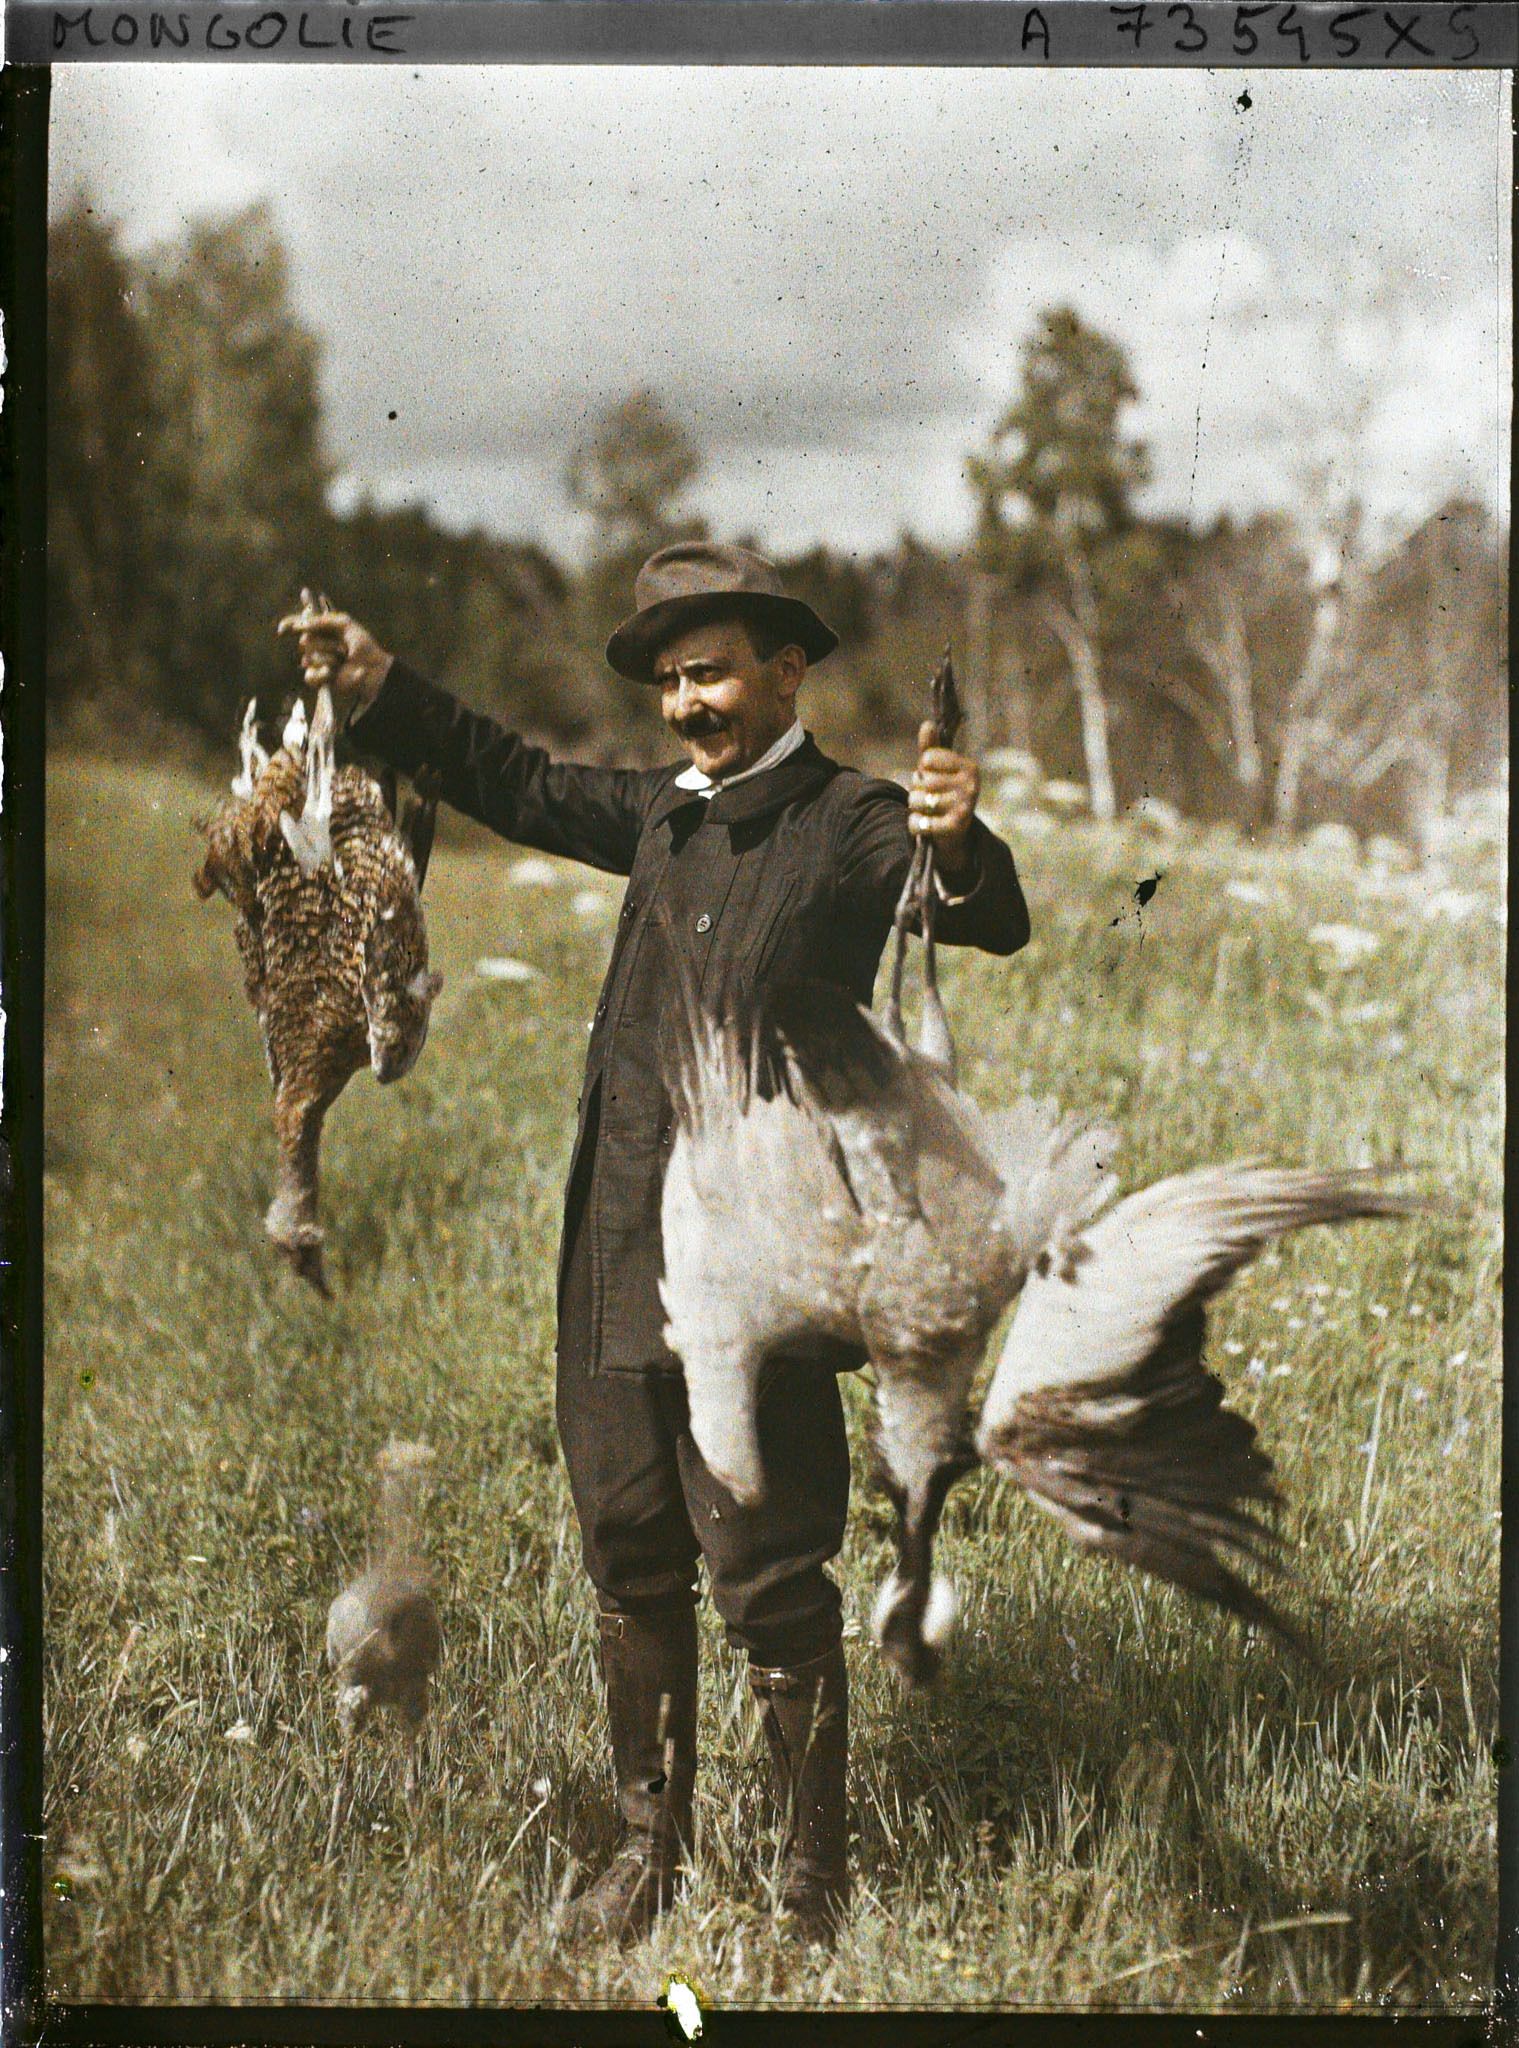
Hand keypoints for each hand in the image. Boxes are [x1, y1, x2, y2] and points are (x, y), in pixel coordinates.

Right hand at [276, 588, 392, 724]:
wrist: (373, 667)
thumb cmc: (363, 645)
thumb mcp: (344, 623)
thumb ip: (321, 620)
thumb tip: (300, 626)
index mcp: (322, 630)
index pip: (298, 625)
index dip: (289, 625)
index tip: (283, 630)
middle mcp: (317, 645)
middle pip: (306, 641)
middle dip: (326, 643)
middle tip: (343, 648)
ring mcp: (317, 662)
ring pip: (310, 657)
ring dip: (330, 657)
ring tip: (343, 660)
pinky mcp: (320, 679)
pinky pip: (310, 675)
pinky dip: (323, 673)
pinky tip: (334, 673)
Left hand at [908, 720, 978, 879]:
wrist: (954, 835)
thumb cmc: (943, 795)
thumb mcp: (937, 771)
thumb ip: (930, 749)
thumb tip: (928, 724)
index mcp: (969, 767)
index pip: (927, 759)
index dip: (923, 769)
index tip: (933, 778)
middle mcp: (971, 785)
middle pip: (922, 780)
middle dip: (916, 790)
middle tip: (929, 798)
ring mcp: (965, 807)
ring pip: (918, 800)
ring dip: (915, 807)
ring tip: (927, 810)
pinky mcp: (955, 828)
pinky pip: (919, 822)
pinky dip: (915, 825)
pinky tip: (925, 826)